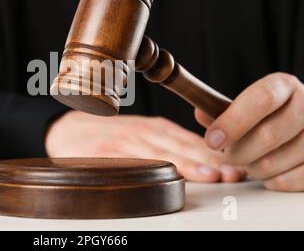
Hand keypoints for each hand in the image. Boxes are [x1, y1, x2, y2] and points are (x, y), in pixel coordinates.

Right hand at [46, 111, 245, 182]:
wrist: (67, 129)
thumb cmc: (107, 135)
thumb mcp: (137, 133)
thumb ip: (163, 144)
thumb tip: (199, 159)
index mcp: (154, 129)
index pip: (190, 141)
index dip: (214, 154)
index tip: (236, 166)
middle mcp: (143, 132)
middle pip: (181, 147)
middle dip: (209, 161)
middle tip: (233, 173)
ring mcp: (125, 141)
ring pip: (162, 154)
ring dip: (189, 164)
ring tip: (212, 175)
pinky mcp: (106, 151)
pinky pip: (133, 160)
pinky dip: (153, 167)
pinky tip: (169, 175)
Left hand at [196, 72, 303, 191]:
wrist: (300, 125)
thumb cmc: (267, 116)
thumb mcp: (244, 106)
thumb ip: (220, 111)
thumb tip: (201, 113)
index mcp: (284, 86)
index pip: (261, 99)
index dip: (233, 122)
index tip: (212, 139)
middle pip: (268, 135)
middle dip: (238, 151)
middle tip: (228, 154)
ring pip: (275, 162)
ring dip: (252, 168)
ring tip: (249, 160)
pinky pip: (289, 180)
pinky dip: (270, 180)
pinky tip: (267, 171)